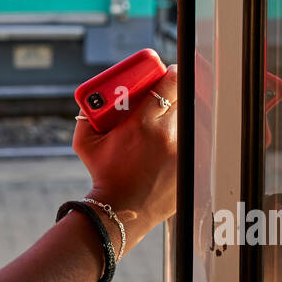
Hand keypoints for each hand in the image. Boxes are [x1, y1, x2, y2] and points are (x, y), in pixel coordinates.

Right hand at [72, 64, 177, 250]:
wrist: (121, 209)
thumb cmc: (103, 174)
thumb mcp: (85, 142)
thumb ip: (86, 115)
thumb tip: (93, 98)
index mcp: (143, 124)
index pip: (170, 85)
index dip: (173, 73)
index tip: (170, 72)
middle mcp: (167, 136)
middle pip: (184, 99)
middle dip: (179, 92)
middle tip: (171, 92)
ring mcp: (182, 153)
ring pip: (193, 120)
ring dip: (185, 114)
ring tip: (175, 116)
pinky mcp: (190, 168)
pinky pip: (196, 143)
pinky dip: (190, 137)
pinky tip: (179, 139)